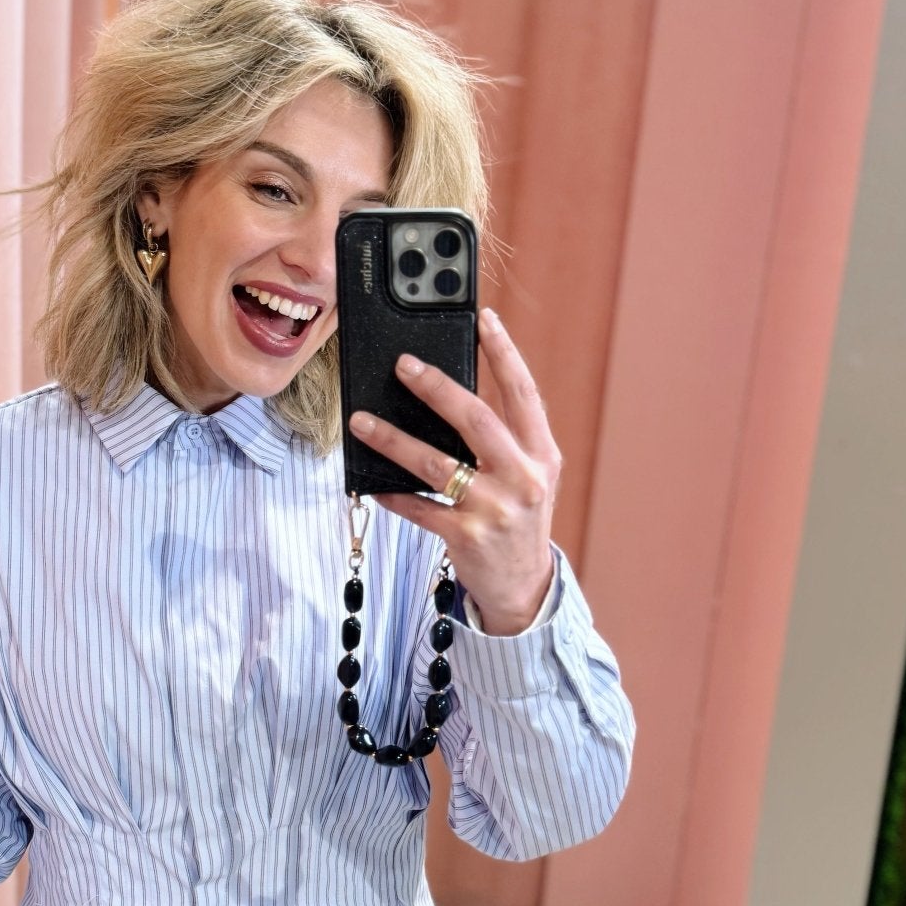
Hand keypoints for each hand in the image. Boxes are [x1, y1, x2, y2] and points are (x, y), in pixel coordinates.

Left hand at [348, 307, 560, 634]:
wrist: (524, 587)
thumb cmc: (520, 521)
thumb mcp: (530, 477)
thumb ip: (506, 440)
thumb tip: (450, 395)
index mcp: (542, 456)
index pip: (524, 394)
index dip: (505, 353)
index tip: (484, 319)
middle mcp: (523, 479)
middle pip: (477, 419)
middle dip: (437, 387)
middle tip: (403, 365)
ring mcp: (495, 510)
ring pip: (436, 463)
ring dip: (393, 439)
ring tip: (362, 421)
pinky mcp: (466, 537)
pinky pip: (418, 507)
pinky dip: (391, 492)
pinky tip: (370, 479)